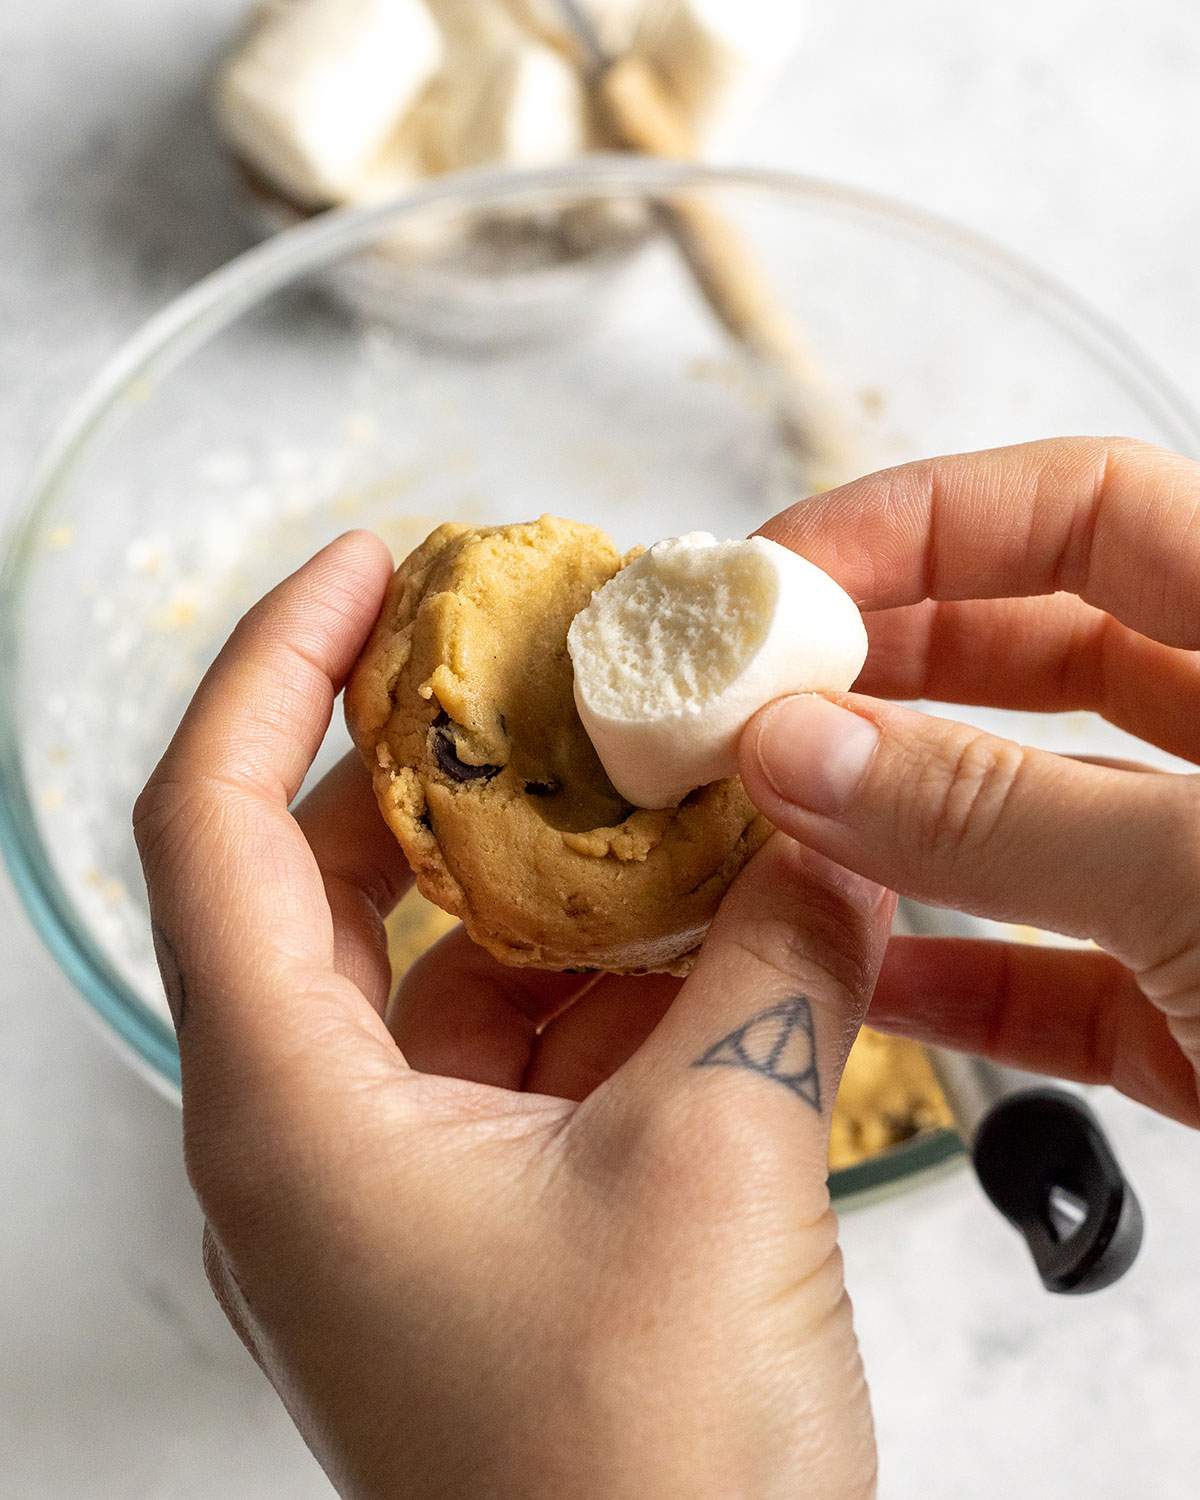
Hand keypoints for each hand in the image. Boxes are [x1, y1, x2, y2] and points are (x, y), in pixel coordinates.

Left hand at [134, 533, 892, 1499]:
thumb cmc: (636, 1483)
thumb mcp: (724, 1161)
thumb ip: (776, 961)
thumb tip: (825, 837)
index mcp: (289, 1110)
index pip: (216, 820)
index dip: (278, 665)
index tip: (367, 568)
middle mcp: (310, 1140)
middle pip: (330, 876)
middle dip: (438, 756)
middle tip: (543, 662)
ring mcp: (395, 1186)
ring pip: (444, 964)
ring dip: (550, 874)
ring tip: (658, 788)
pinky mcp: (484, 1224)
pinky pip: (522, 1048)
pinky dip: (605, 976)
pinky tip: (707, 931)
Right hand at [740, 437, 1199, 1128]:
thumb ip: (997, 810)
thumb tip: (795, 743)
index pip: (1075, 507)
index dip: (914, 518)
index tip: (772, 577)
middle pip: (1028, 648)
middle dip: (875, 666)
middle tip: (736, 700)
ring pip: (1022, 814)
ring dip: (887, 820)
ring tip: (758, 828)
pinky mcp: (1199, 1009)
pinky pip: (1048, 969)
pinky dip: (948, 974)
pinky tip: (854, 979)